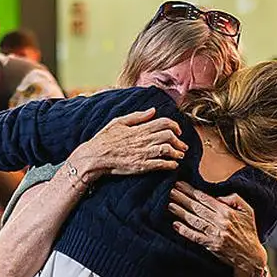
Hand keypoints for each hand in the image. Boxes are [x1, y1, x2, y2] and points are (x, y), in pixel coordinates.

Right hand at [69, 109, 187, 182]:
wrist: (95, 157)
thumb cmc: (105, 139)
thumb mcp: (118, 122)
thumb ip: (137, 116)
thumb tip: (153, 111)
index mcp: (139, 128)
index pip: (164, 123)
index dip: (175, 125)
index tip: (178, 130)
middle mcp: (143, 140)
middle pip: (169, 136)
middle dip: (179, 140)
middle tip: (182, 145)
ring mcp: (143, 153)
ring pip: (168, 150)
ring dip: (177, 153)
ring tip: (179, 156)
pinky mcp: (141, 166)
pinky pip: (161, 165)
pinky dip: (170, 165)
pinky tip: (173, 165)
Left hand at [168, 182, 266, 276]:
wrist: (251, 256)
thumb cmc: (248, 231)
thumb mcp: (248, 211)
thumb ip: (235, 199)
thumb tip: (218, 196)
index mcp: (227, 212)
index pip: (205, 199)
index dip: (192, 191)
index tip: (181, 185)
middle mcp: (220, 222)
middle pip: (197, 208)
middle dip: (183, 198)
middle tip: (171, 191)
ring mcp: (215, 234)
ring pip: (194, 220)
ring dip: (180, 212)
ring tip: (170, 205)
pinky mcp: (211, 245)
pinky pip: (195, 236)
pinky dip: (184, 231)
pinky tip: (175, 225)